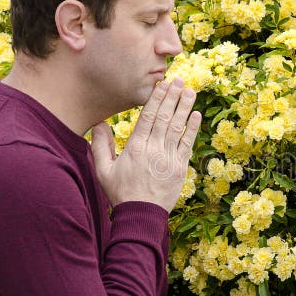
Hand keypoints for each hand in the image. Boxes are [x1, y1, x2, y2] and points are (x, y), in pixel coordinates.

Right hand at [90, 78, 201, 212]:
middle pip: (165, 117)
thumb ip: (100, 146)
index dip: (157, 98)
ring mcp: (169, 158)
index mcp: (135, 147)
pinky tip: (196, 115)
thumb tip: (99, 123)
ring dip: (185, 108)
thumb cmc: (121, 193)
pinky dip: (192, 129)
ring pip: (178, 127)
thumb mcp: (103, 171)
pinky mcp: (180, 168)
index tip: (162, 84)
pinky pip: (187, 144)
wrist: (141, 215)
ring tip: (191, 91)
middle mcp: (153, 149)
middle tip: (180, 80)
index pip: (148, 116)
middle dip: (173, 97)